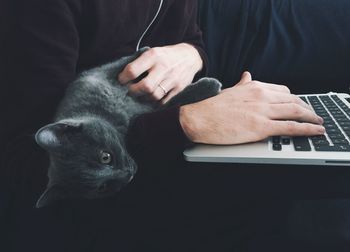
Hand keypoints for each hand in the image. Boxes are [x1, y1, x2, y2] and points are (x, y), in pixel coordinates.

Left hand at [118, 43, 202, 103]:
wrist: (190, 57)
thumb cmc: (166, 55)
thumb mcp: (153, 51)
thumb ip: (140, 62)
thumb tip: (123, 75)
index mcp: (153, 56)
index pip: (133, 71)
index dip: (123, 78)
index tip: (121, 80)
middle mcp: (163, 67)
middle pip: (145, 87)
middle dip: (133, 91)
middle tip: (129, 90)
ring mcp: (172, 79)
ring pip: (154, 96)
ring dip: (144, 98)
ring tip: (140, 95)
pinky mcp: (179, 88)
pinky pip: (163, 101)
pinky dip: (155, 102)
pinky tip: (151, 97)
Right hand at [179, 72, 324, 144]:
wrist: (196, 117)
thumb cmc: (210, 106)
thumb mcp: (229, 90)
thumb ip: (242, 84)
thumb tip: (247, 75)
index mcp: (254, 87)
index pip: (284, 91)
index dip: (294, 100)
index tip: (299, 106)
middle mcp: (262, 95)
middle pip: (294, 100)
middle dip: (306, 108)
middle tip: (312, 116)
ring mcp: (262, 110)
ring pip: (297, 111)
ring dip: (312, 117)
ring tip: (318, 123)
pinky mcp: (261, 126)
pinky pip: (291, 127)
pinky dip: (307, 129)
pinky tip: (315, 131)